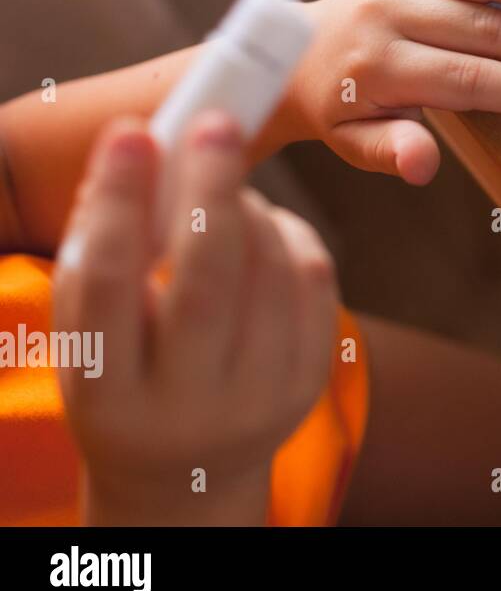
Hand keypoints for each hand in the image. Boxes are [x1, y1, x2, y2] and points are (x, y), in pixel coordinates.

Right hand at [52, 112, 337, 525]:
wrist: (185, 465)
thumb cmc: (126, 374)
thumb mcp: (95, 332)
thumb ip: (104, 253)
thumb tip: (140, 148)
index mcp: (109, 396)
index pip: (107, 290)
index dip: (117, 205)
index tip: (131, 132)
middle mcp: (189, 408)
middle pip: (208, 285)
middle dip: (211, 193)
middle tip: (215, 125)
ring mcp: (260, 401)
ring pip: (271, 276)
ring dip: (250, 208)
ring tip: (223, 183)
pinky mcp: (310, 381)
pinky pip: (316, 283)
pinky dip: (290, 235)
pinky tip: (263, 224)